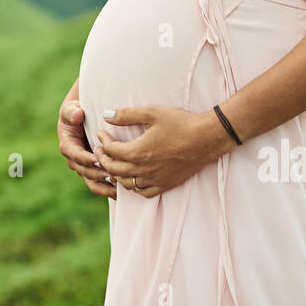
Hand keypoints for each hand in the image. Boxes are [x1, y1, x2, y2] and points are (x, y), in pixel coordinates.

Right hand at [58, 95, 116, 199]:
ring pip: (92, 183)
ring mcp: (85, 167)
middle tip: (113, 174)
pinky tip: (123, 190)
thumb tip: (77, 115)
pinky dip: (110, 189)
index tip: (99, 159)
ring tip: (119, 186)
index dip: (86, 159)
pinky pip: (101, 185)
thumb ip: (72, 111)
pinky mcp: (95, 172)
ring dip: (105, 186)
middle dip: (99, 174)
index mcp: (67, 145)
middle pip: (85, 172)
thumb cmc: (79, 108)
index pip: (75, 155)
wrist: (86, 114)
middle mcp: (74, 159)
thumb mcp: (72, 107)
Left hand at [94, 105, 214, 198]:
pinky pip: (143, 192)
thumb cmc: (180, 123)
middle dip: (103, 159)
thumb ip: (127, 115)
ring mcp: (155, 179)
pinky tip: (131, 179)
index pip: (110, 151)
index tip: (101, 133)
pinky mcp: (166, 184)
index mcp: (138, 152)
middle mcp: (144, 169)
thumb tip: (106, 114)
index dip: (102, 142)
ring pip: (126, 184)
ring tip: (112, 164)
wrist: (207, 138)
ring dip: (115, 174)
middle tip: (99, 150)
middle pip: (114, 169)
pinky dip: (132, 187)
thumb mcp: (152, 113)